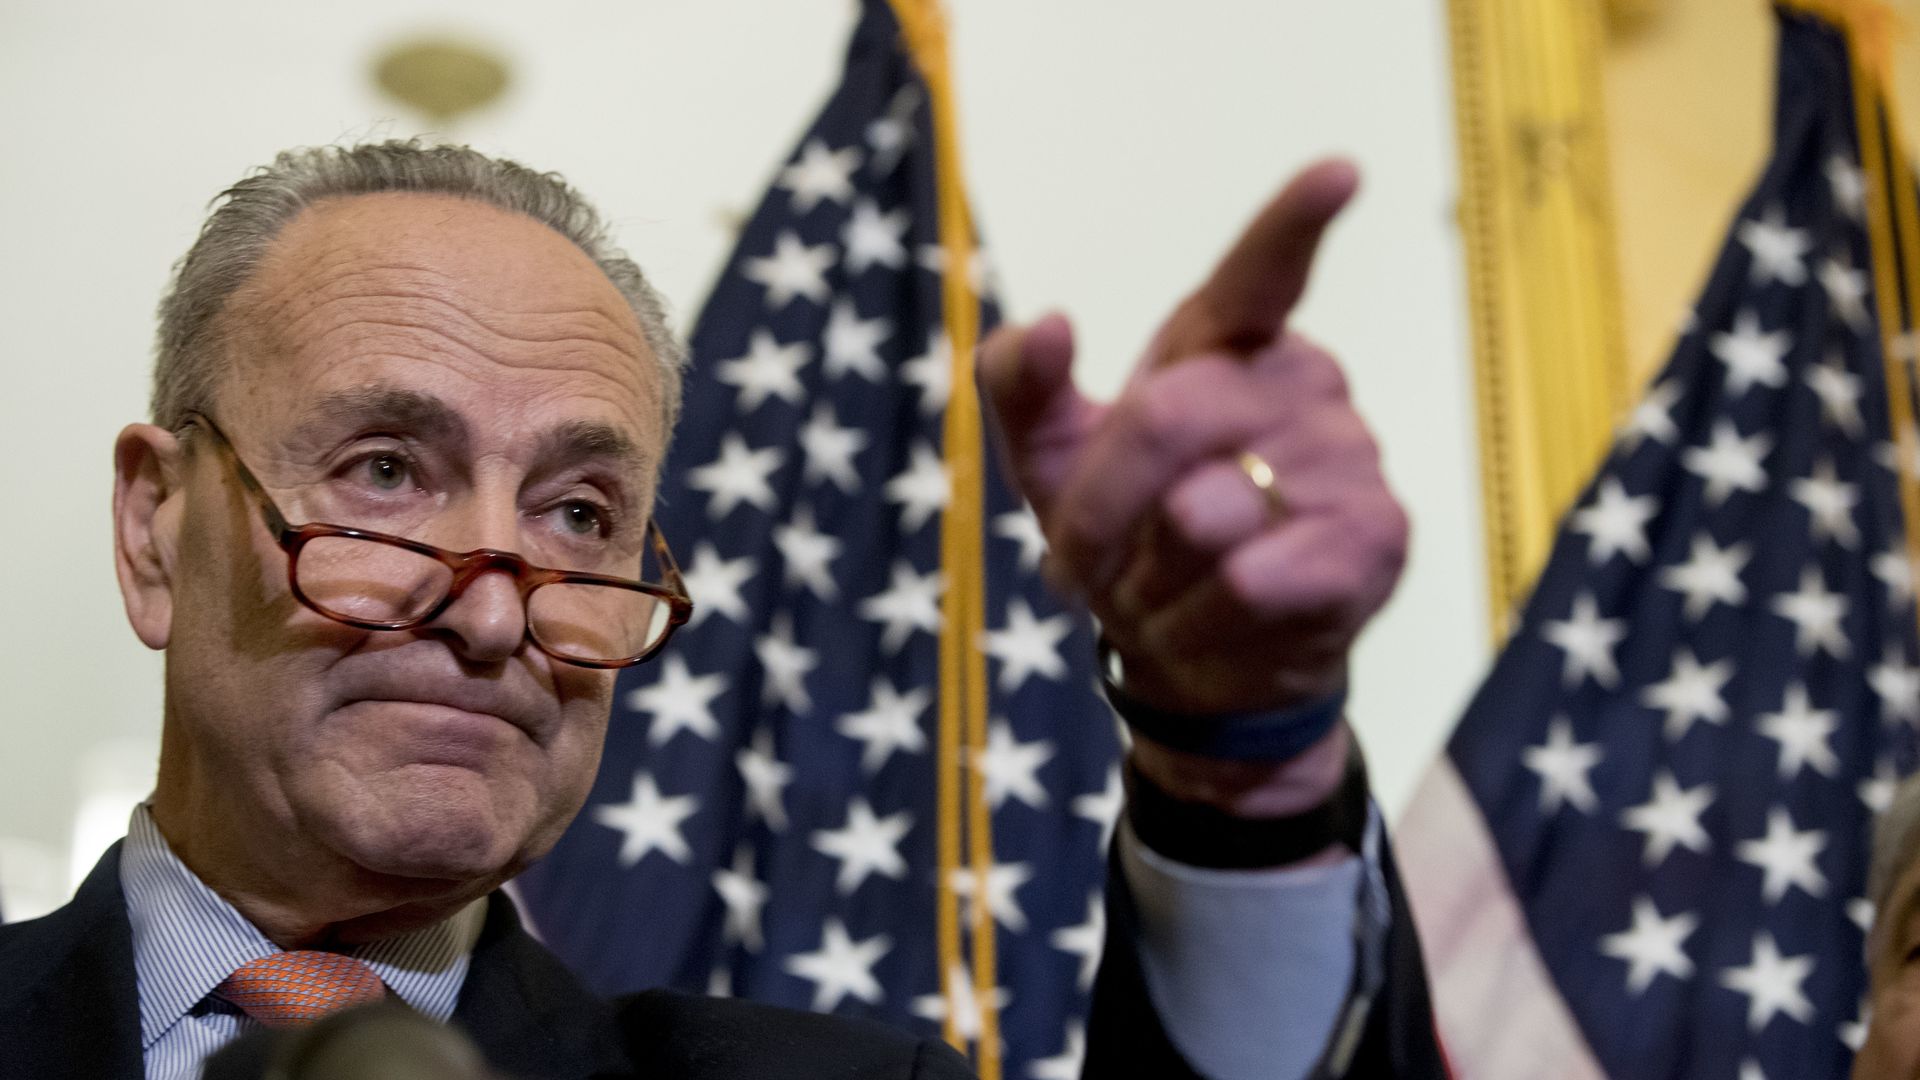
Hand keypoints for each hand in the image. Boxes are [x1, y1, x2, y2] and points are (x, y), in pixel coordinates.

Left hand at [980, 160, 1407, 805]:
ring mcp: (1350, 458)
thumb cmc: (1128, 539)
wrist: (1194, 662)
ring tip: (1170, 589)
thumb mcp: (1049, 461)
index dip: (1295, 222)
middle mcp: (1300, 385)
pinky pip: (1251, 582)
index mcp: (1226, 347)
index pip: (1263, 272)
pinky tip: (1218, 622)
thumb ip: (1024, 385)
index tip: (1338, 172)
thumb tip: (1049, 323)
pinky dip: (1199, 621)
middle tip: (1080, 566)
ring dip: (1150, 578)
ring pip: (1202, 515)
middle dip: (1097, 508)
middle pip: (1166, 418)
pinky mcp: (1376, 540)